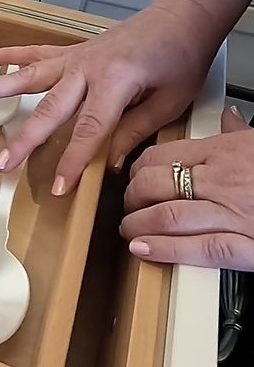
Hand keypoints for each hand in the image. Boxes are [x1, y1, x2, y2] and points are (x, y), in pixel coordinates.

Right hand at [0, 0, 252, 194]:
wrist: (180, 17)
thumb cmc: (181, 59)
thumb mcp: (170, 101)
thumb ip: (135, 131)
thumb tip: (108, 166)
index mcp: (117, 82)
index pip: (90, 129)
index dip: (72, 160)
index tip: (56, 187)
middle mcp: (87, 69)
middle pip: (49, 108)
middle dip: (24, 139)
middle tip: (0, 164)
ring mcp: (74, 58)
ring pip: (27, 76)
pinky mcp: (70, 51)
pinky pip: (33, 54)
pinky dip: (6, 55)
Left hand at [121, 106, 253, 269]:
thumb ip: (241, 131)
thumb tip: (229, 116)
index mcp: (225, 152)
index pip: (161, 156)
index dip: (137, 171)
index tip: (130, 180)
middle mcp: (223, 180)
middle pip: (155, 185)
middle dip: (131, 199)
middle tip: (125, 209)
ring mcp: (235, 213)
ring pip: (168, 215)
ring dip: (138, 226)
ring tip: (128, 231)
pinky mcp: (250, 245)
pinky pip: (200, 248)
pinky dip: (166, 250)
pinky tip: (144, 251)